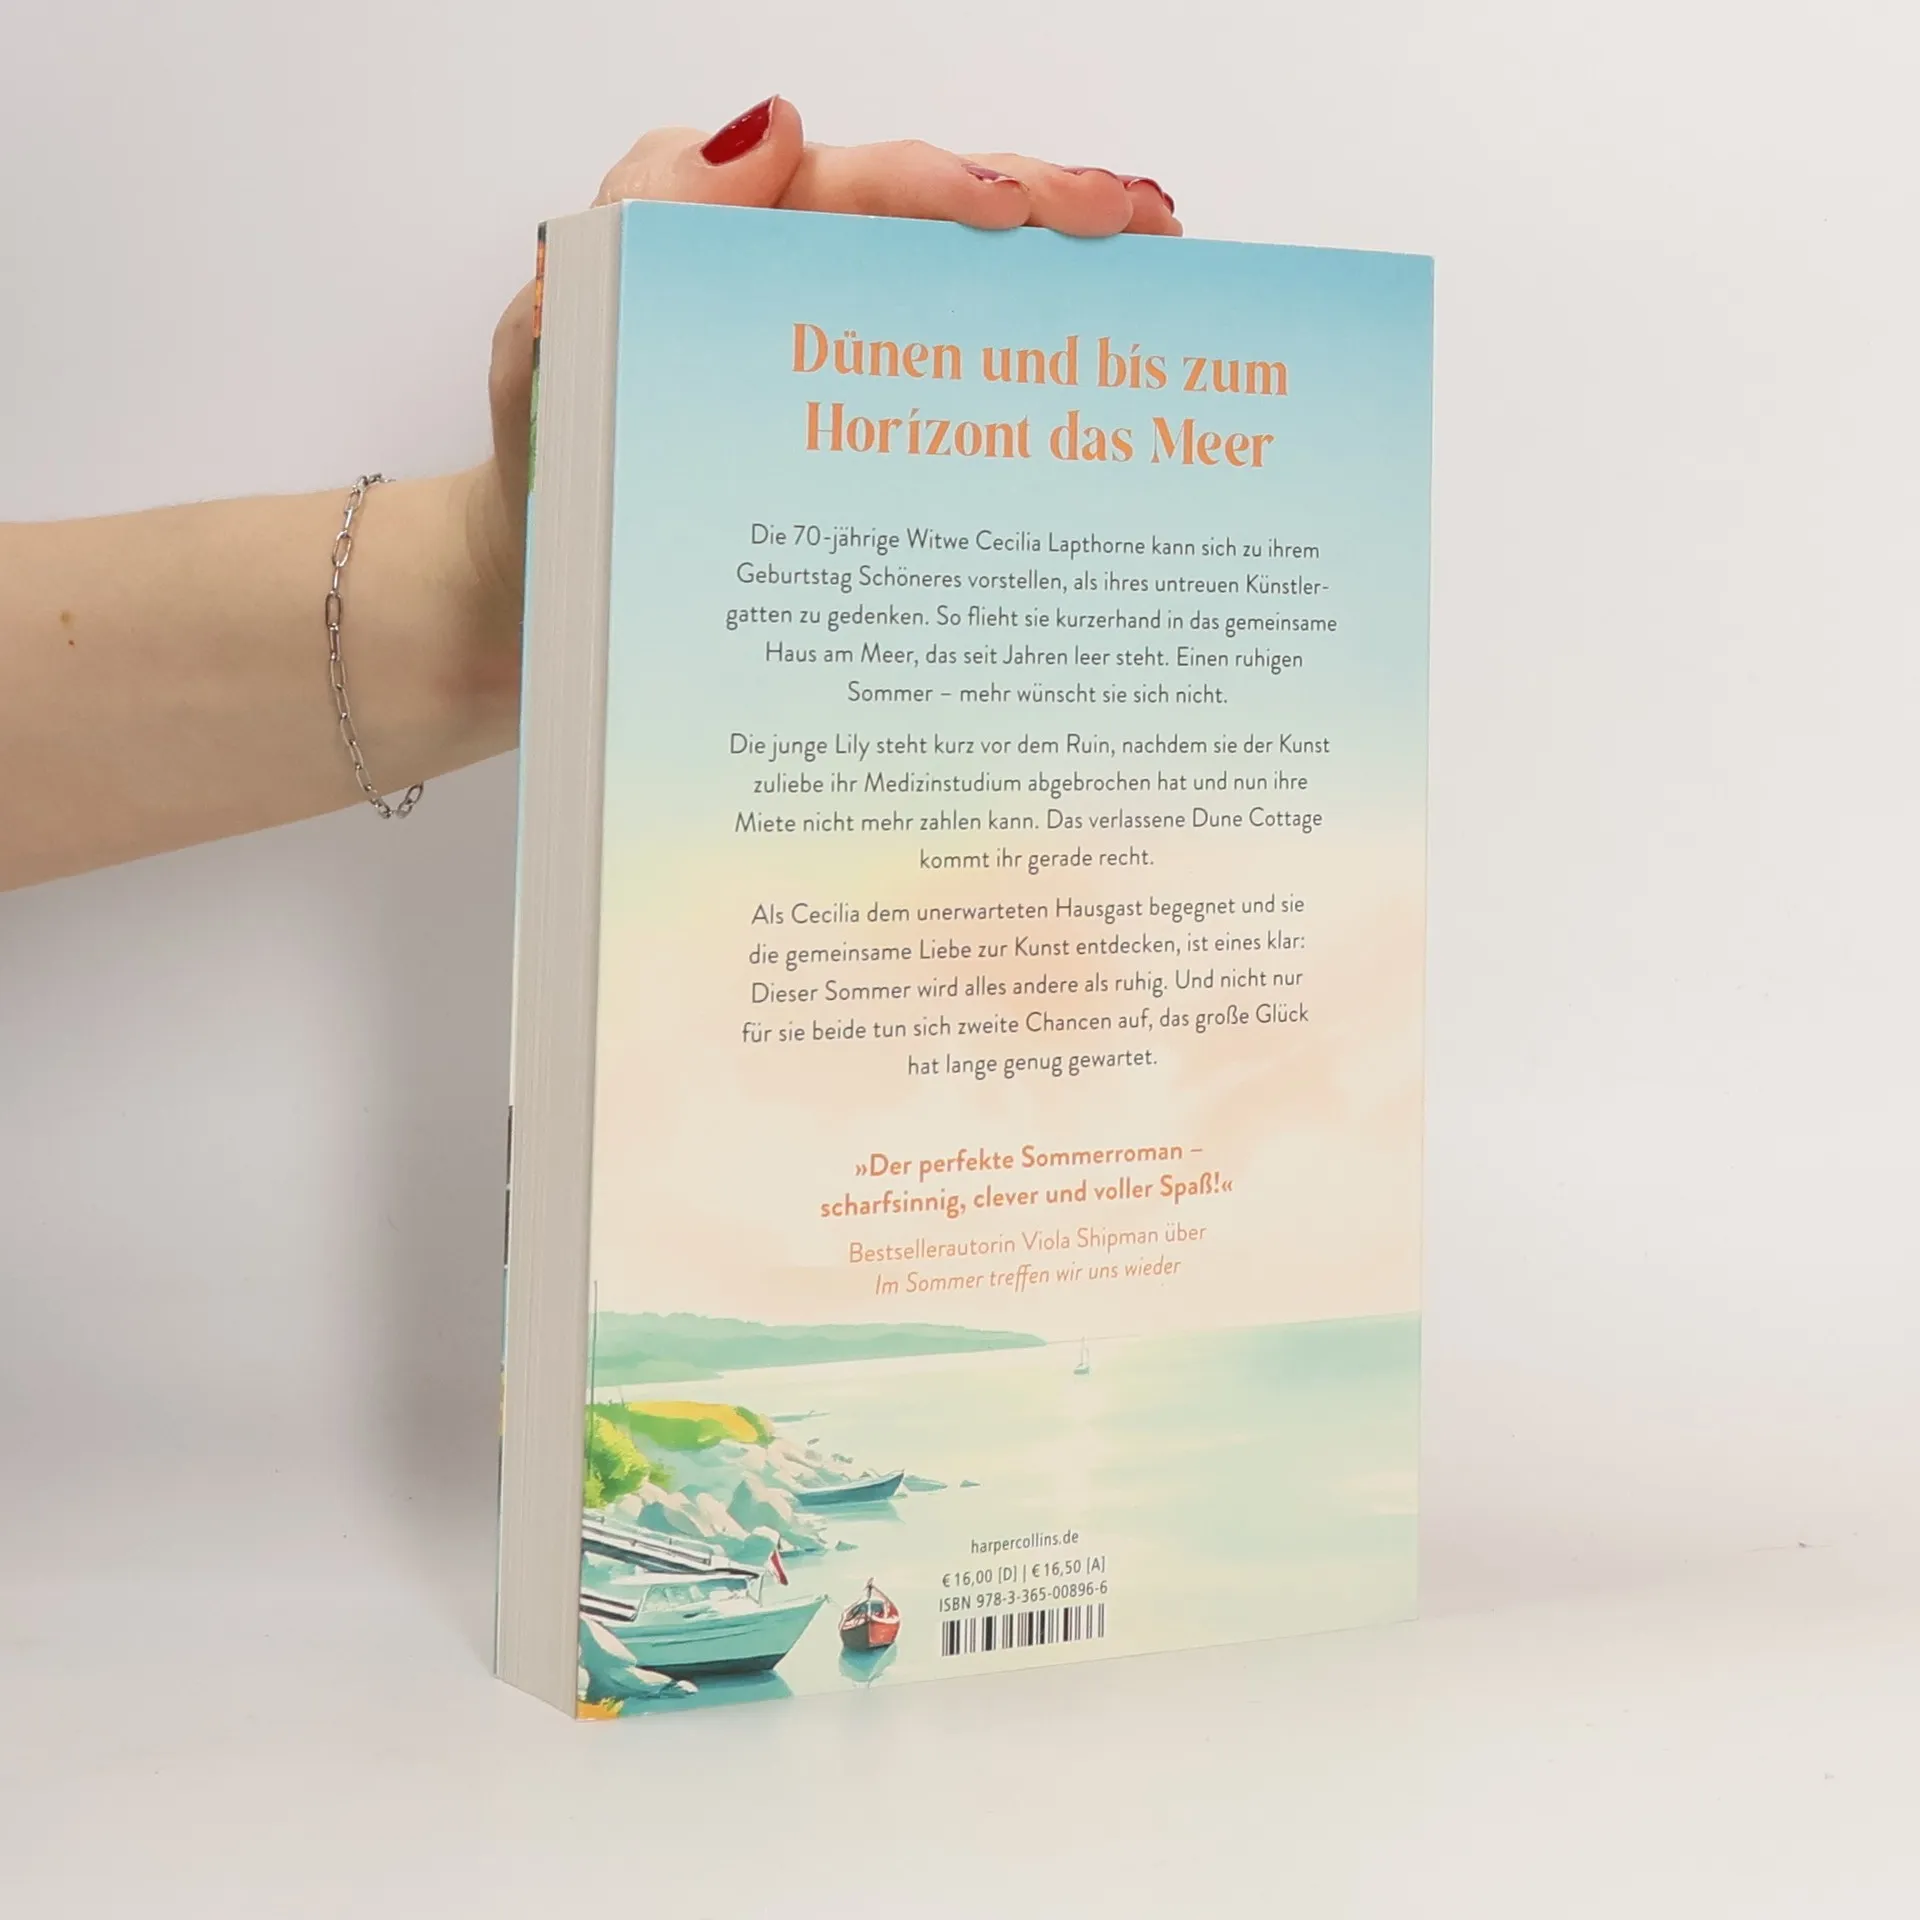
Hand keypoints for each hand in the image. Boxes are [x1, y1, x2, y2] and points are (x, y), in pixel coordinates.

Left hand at [468, 98, 1180, 603]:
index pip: (855, 187)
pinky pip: (947, 395)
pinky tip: (1097, 370)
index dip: (949, 186)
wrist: (533, 601)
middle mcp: (792, 292)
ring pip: (958, 301)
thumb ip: (642, 228)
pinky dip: (1026, 376)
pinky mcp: (853, 445)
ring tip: (1157, 259)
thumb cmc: (542, 473)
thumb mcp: (555, 341)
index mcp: (728, 246)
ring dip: (1059, 278)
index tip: (1024, 208)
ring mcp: (833, 370)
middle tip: (1140, 220)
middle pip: (933, 228)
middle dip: (1044, 209)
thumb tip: (782, 129)